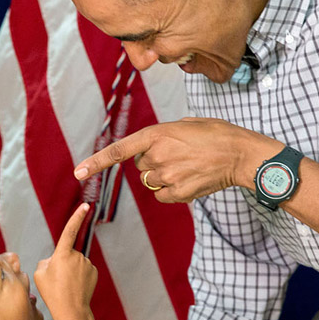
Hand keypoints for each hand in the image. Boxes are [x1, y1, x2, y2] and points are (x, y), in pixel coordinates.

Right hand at [33, 204, 100, 319]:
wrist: (71, 311)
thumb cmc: (52, 292)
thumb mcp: (39, 274)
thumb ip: (47, 260)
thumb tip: (56, 259)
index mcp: (63, 253)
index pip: (70, 230)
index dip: (77, 217)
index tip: (85, 205)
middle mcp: (78, 255)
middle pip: (67, 253)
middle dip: (62, 262)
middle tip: (57, 280)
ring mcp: (88, 264)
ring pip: (75, 262)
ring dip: (70, 270)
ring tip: (66, 285)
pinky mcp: (94, 272)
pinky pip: (83, 269)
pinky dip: (79, 276)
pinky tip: (75, 287)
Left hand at [73, 118, 278, 203]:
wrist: (240, 154)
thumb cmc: (217, 135)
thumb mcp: (187, 124)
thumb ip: (165, 134)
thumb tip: (156, 148)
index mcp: (157, 133)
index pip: (119, 150)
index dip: (97, 162)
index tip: (78, 172)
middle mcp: (158, 155)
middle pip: (141, 167)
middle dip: (154, 162)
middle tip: (179, 155)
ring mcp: (167, 175)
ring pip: (151, 182)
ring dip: (164, 177)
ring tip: (188, 167)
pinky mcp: (178, 192)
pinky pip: (163, 195)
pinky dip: (173, 191)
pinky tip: (190, 180)